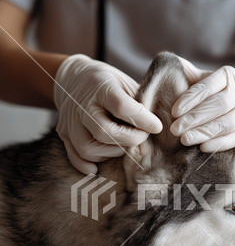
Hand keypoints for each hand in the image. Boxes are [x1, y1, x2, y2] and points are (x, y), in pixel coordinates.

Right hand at [54, 54, 161, 173]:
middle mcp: (82, 104)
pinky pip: (74, 155)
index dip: (143, 120)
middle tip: (143, 137)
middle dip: (130, 139)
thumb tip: (159, 126)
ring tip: (123, 145)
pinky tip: (97, 167)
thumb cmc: (108, 82)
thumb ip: (139, 102)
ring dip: (112, 153)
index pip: (122, 107)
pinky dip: (86, 165)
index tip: (157, 127)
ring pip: (89, 149)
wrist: (74, 77)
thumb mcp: (125, 83)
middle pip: (104, 132)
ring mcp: (70, 120)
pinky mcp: (63, 133)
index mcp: (100, 86)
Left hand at [171, 57, 234, 152]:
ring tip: (185, 139)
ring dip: (205, 132)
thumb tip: (165, 64)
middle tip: (175, 129)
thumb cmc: (209, 94)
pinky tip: (203, 147)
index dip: (191, 99)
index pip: (209, 86)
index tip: (174, 112)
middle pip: (220, 105)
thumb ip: (184, 73)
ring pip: (228, 122)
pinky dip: (220, 143)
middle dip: (195, 118)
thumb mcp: (198, 79)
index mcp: (228, 75)